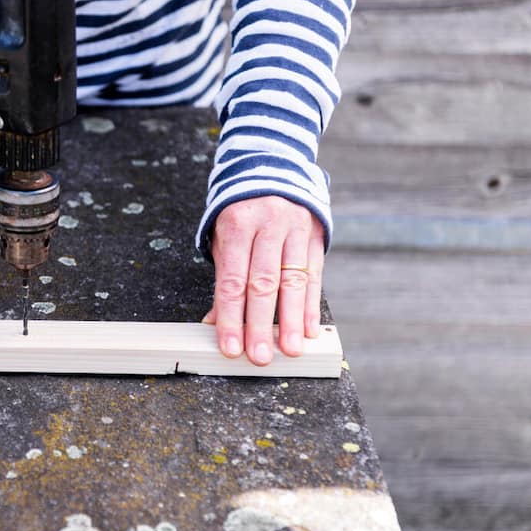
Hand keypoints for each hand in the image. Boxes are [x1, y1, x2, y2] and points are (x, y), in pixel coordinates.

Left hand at [202, 196, 323, 366]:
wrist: (275, 174)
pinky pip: (315, 275)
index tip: (231, 347)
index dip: (230, 317)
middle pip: (263, 283)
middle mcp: (268, 225)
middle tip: (259, 356)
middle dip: (259, 324)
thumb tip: (215, 323)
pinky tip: (308, 330)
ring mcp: (295, 230)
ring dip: (290, 321)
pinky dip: (311, 306)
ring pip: (293, 281)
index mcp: (238, 225)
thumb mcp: (225, 241)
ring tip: (289, 349)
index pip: (231, 280)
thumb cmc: (243, 216)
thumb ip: (224, 280)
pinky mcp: (316, 236)